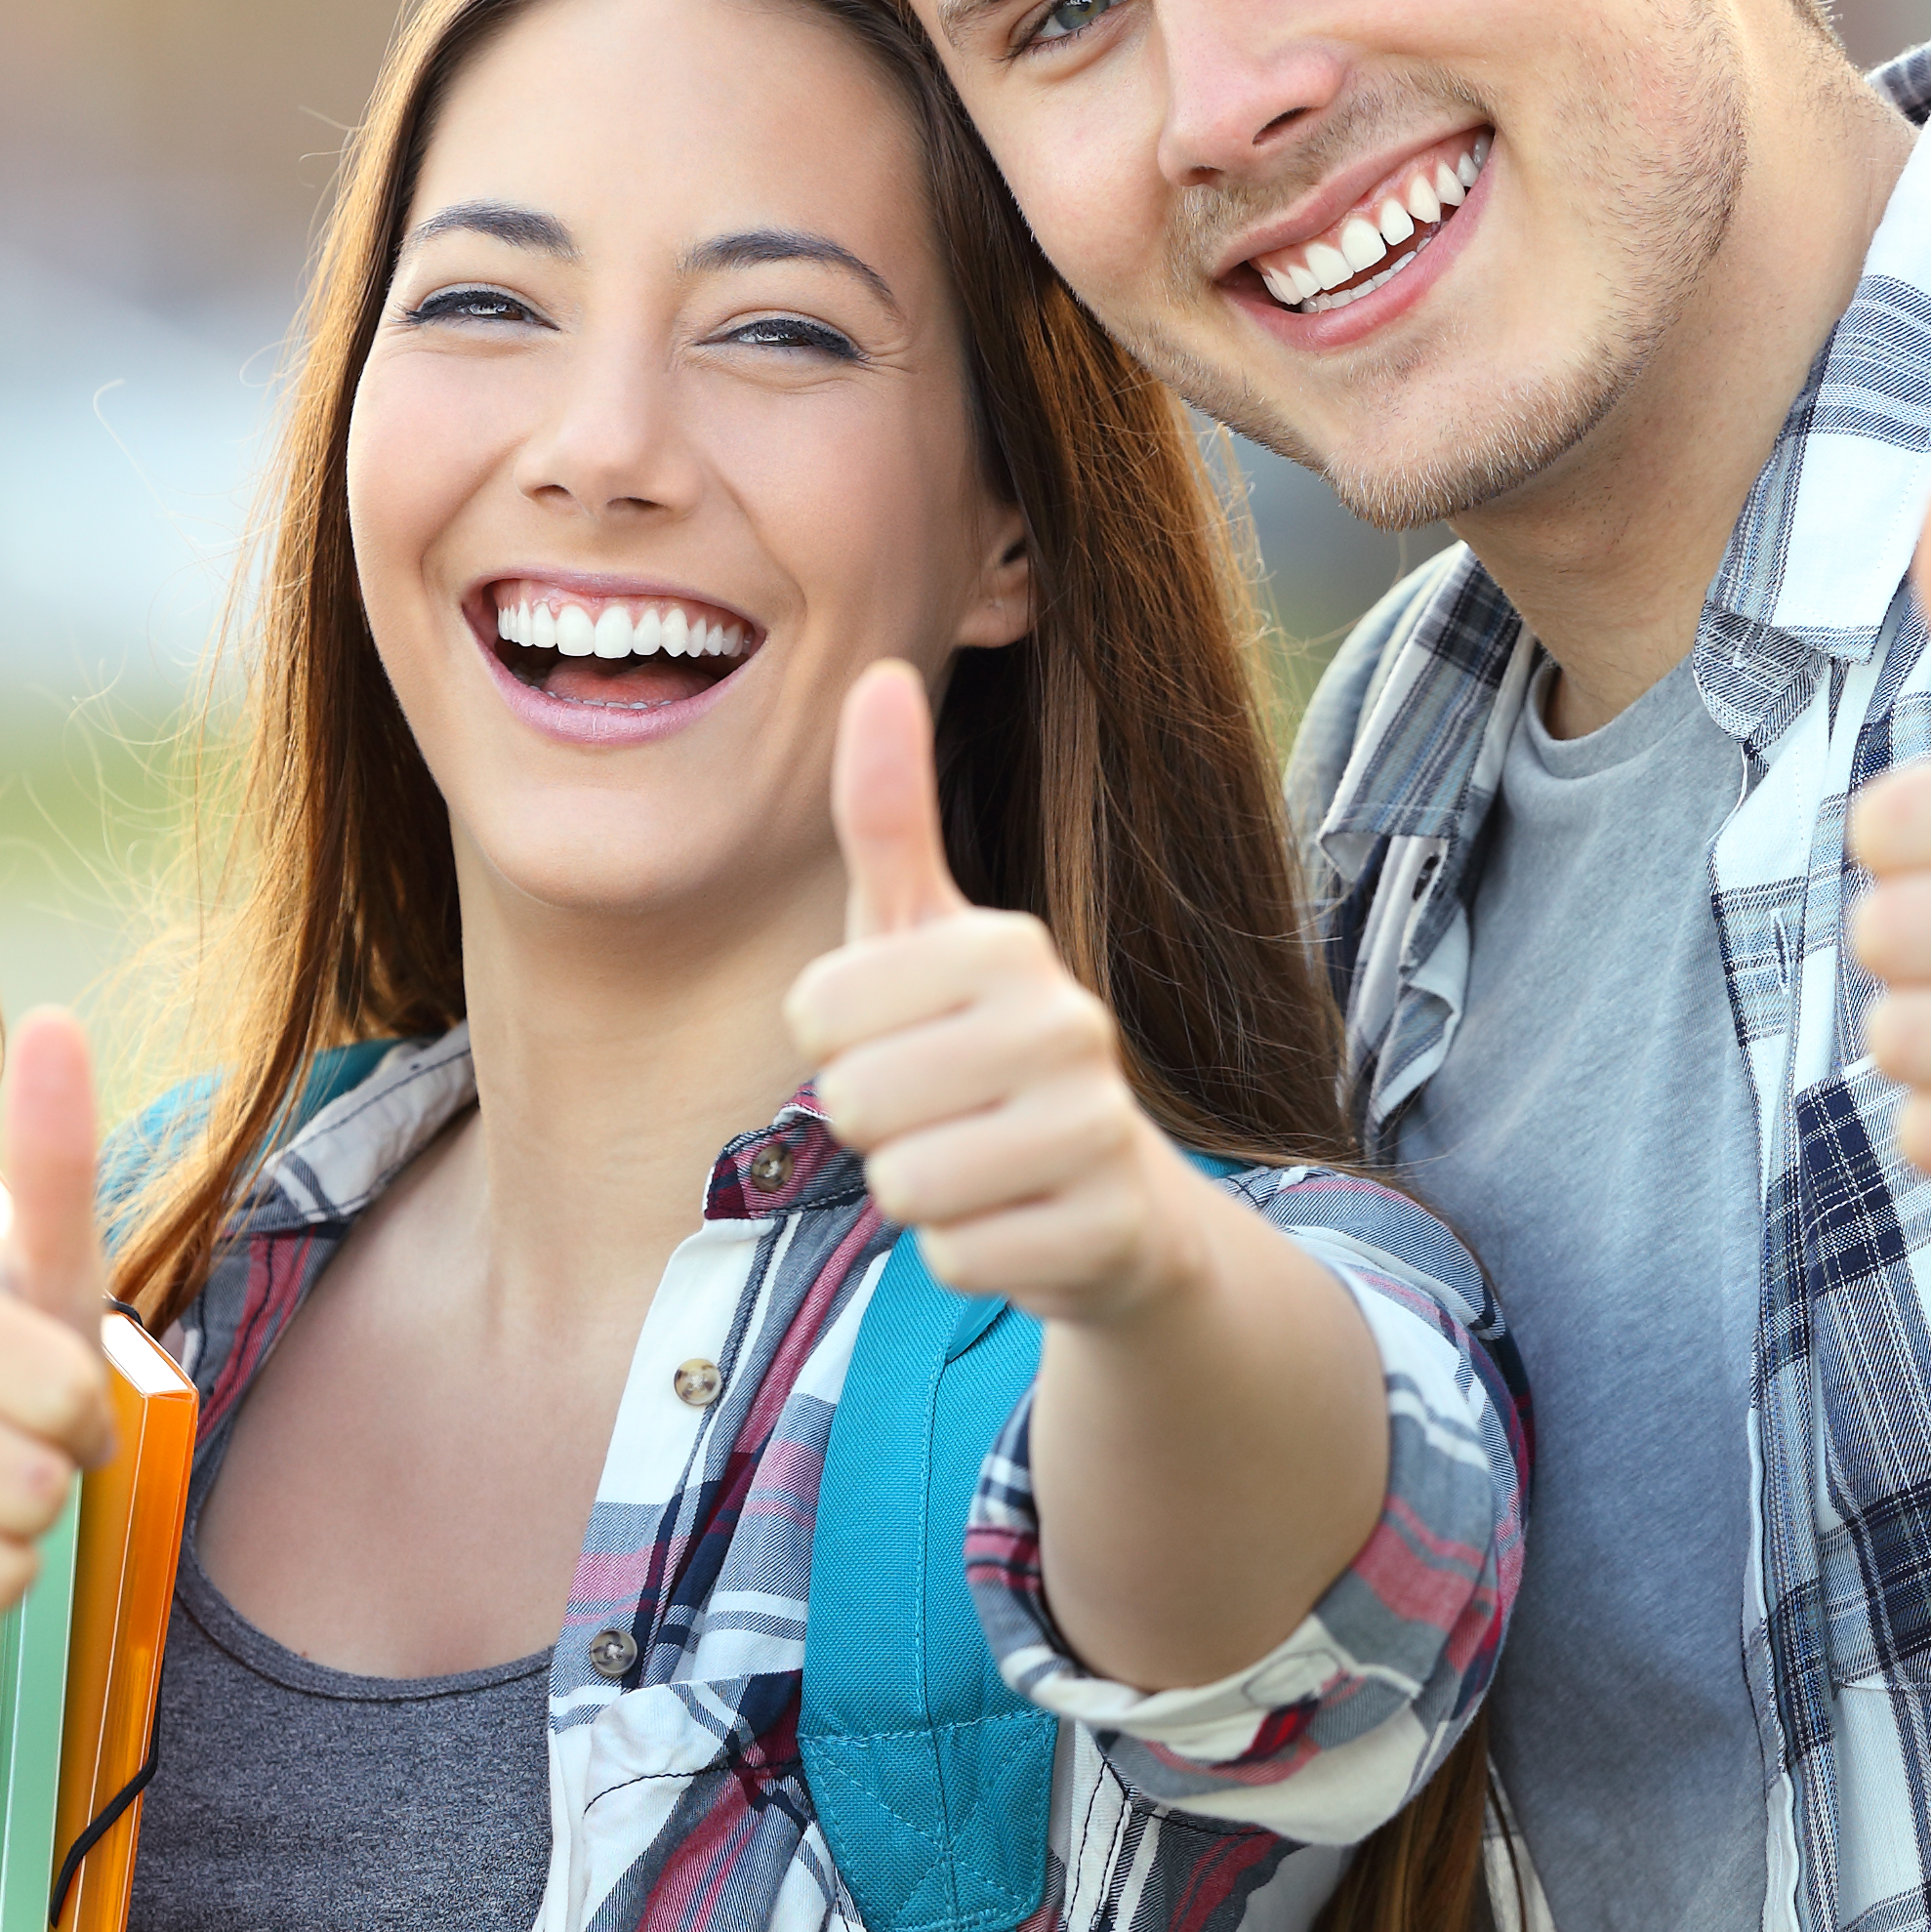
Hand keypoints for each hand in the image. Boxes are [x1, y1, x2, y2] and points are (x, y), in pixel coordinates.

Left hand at [782, 660, 1211, 1327]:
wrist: (1113, 1200)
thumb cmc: (981, 1050)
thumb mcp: (923, 932)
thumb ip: (887, 813)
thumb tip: (879, 673)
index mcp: (1006, 944)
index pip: (817, 1010)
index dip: (834, 1043)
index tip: (899, 1039)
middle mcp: (1068, 1025)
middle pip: (855, 1103)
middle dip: (875, 1128)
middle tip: (938, 1114)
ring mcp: (1098, 1132)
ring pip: (904, 1186)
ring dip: (918, 1194)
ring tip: (976, 1166)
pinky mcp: (1106, 1231)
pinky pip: (956, 1258)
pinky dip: (966, 1254)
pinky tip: (1015, 1221)